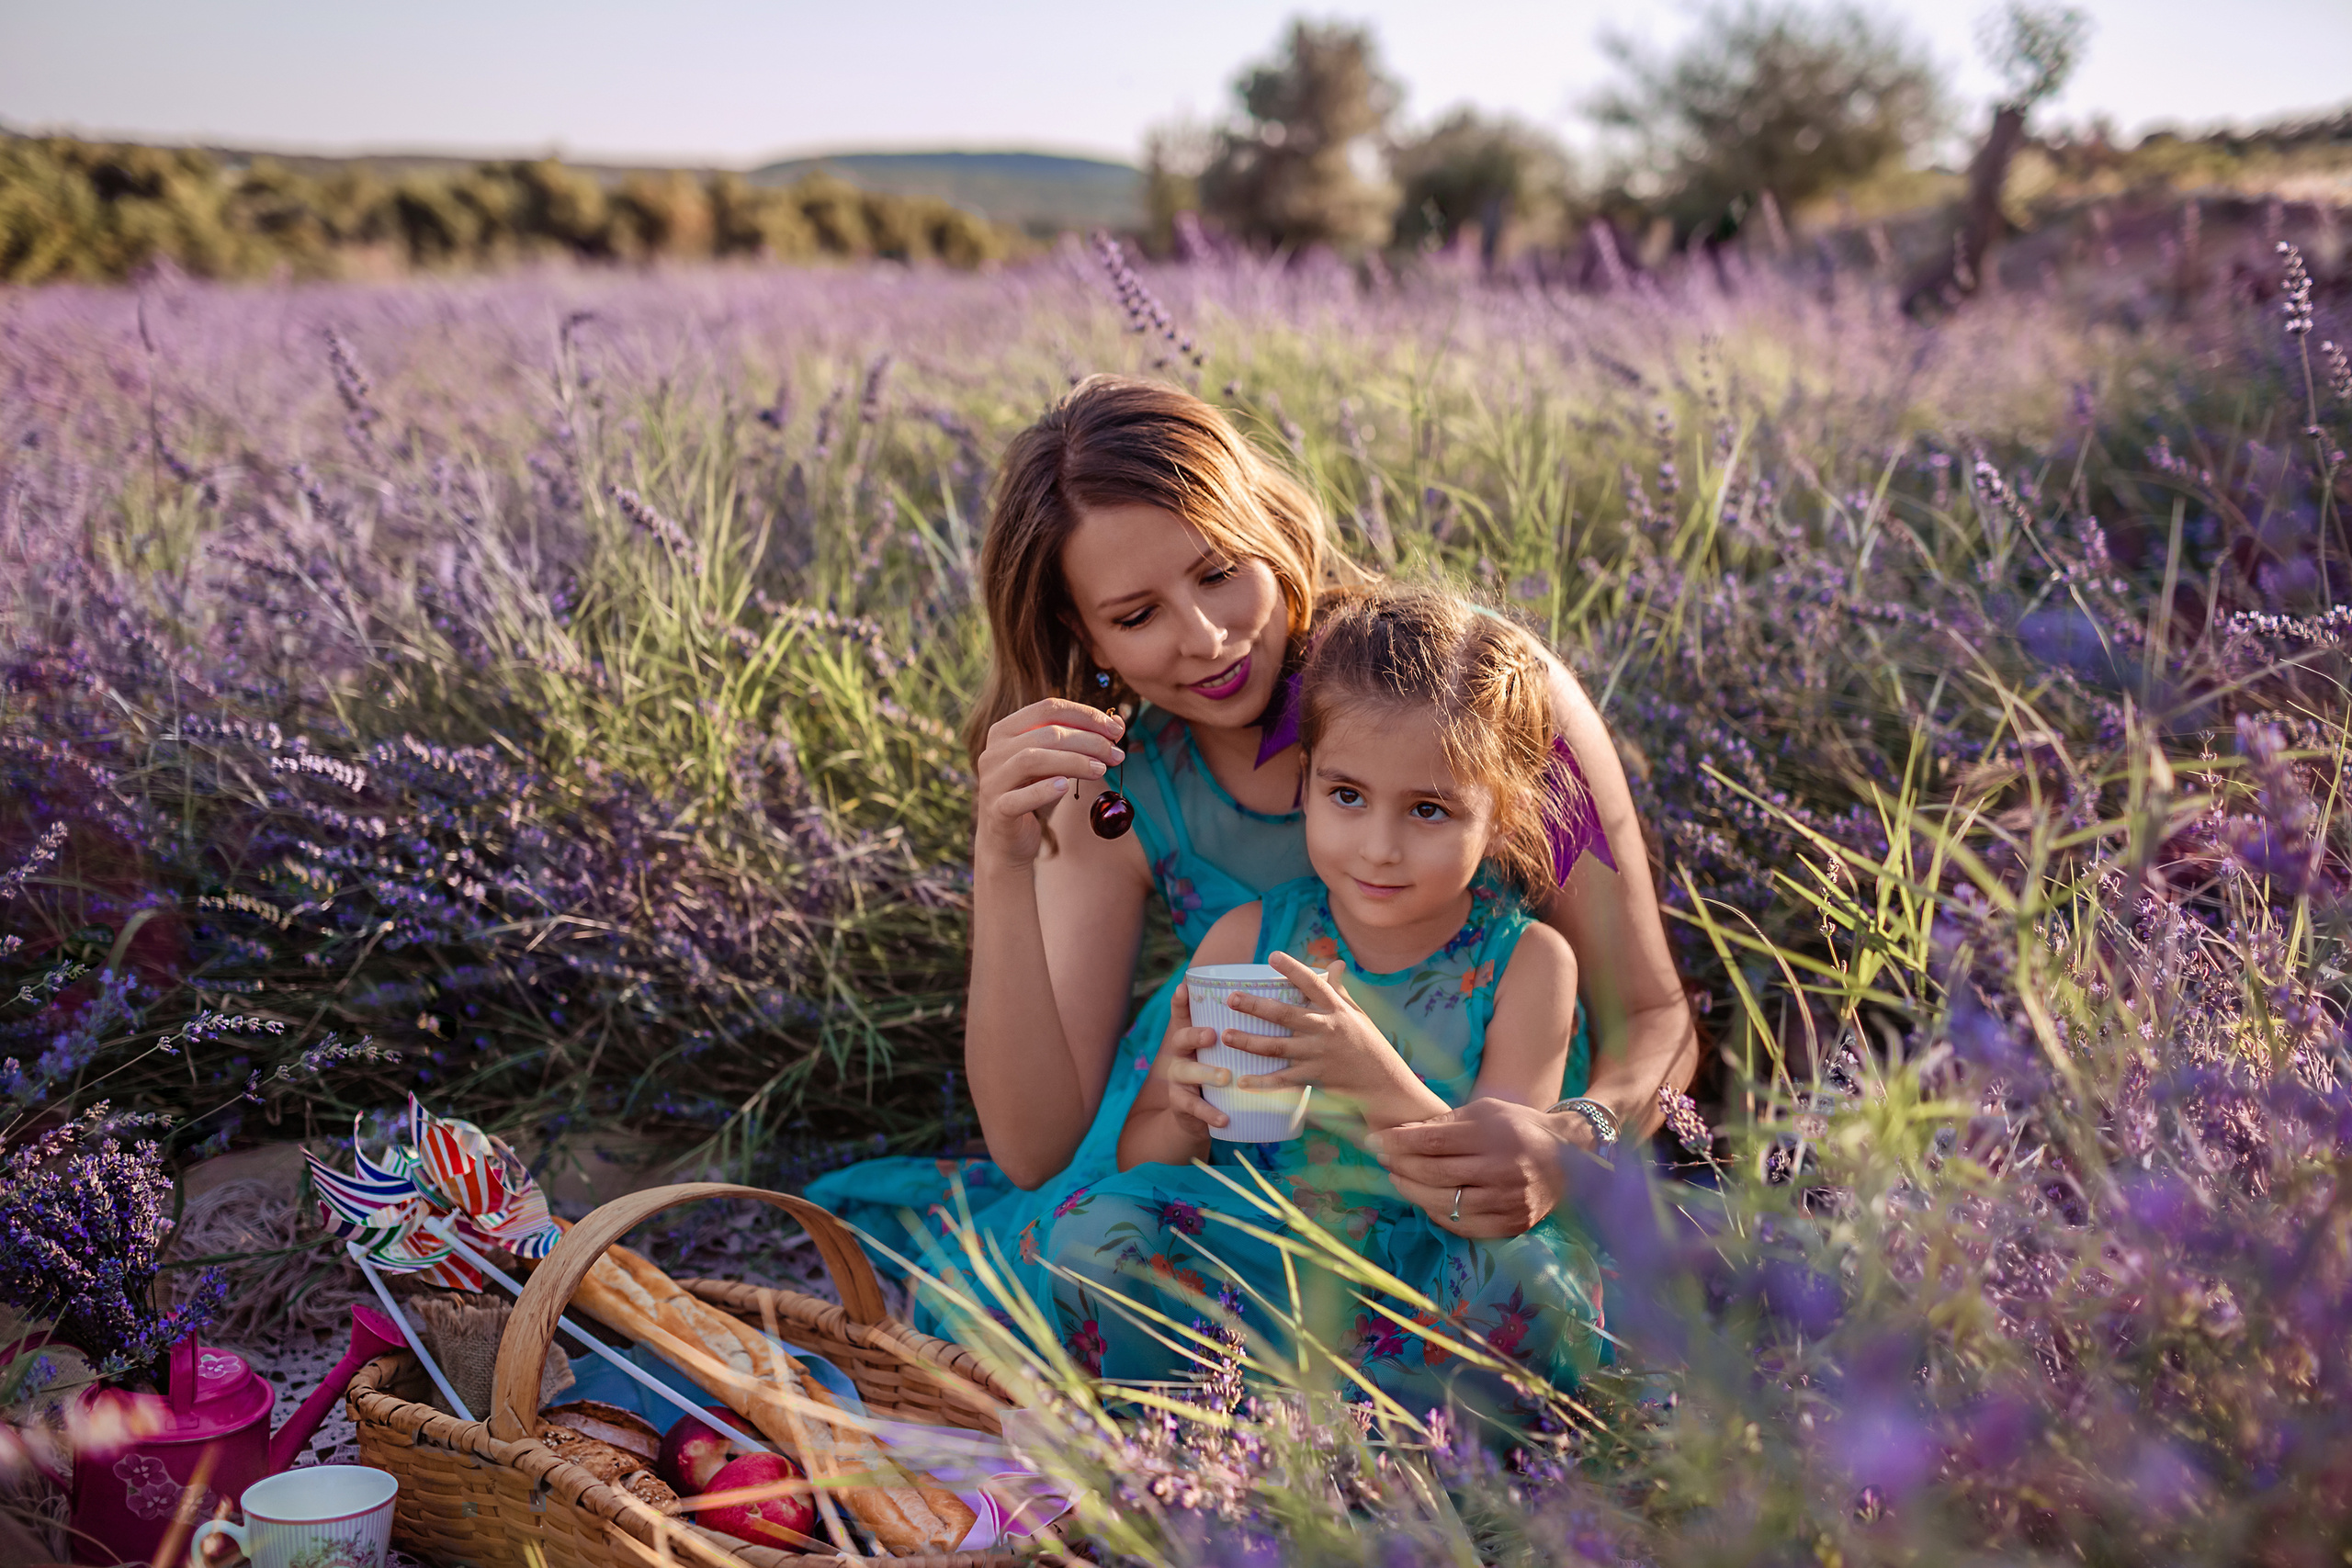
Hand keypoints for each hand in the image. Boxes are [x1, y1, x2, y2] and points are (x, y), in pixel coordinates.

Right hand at [972, 698, 1125, 868]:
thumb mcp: (1054, 763)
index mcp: (1005, 730)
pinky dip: (1044, 790)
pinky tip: (1066, 788)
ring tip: (1101, 770)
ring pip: (1032, 760)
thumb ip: (1079, 742)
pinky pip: (1019, 798)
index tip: (1116, 729)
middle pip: (1046, 734)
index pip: (1048, 709)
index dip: (1086, 715)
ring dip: (1074, 761)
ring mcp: (992, 781)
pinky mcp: (997, 811)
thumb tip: (1118, 724)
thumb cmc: (1034, 793)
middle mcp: (993, 751)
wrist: (1007, 839)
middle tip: (1116, 754)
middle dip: (1088, 740)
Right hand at [1157, 983, 1230, 1135]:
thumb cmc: (1218, 1073)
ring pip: (1186, 1072)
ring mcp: (1178, 1079)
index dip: (1180, 1001)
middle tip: (1212, 1034)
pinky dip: (1210, 1113)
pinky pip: (1194, 1107)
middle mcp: (1179, 1054)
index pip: (1182, 1014)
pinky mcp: (1180, 1103)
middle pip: (1180, 1038)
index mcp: (1190, 1036)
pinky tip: (1224, 1119)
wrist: (1194, 1116)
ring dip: (1206, 1073)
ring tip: (1225, 1077)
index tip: (1185, 988)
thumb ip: (1240, 1033)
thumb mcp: (1223, 1052)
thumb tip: (1276, 1008)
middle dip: (1194, 1034)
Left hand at [1223, 951, 1430, 1126]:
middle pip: (1285, 1015)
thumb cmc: (1369, 1045)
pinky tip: (1242, 1080)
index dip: (1293, 969)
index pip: (1313, 983)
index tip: (1272, 956)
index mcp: (1336, 1010)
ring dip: (1249, 1042)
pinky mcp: (1315, 1077)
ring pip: (1277, 1047)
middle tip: (1231, 998)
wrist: (1385, 1085)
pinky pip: (1284, 1080)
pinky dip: (1263, 1082)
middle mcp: (1326, 1029)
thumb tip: (1336, 963)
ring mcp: (1319, 1055)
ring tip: (1226, 1035)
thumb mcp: (1358, 1014)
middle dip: (1255, 1006)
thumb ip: (1340, 991)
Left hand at [1369, 1097, 1592, 1238]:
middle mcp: (1504, 1171)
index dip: (1400, 1142)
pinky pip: (1464, 1226)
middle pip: (1437, 1174)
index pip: (1436, 1142)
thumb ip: (1446, 1123)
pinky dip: (1438, 1213)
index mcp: (1497, 1136)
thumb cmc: (1520, 1127)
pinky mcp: (1513, 1225)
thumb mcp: (1487, 1112)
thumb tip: (1402, 1132)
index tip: (1376, 1141)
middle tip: (1382, 1159)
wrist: (1570, 1159)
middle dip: (1401, 1166)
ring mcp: (1510, 1202)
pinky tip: (1424, 1199)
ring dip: (1413, 1193)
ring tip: (1397, 1178)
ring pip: (1447, 1204)